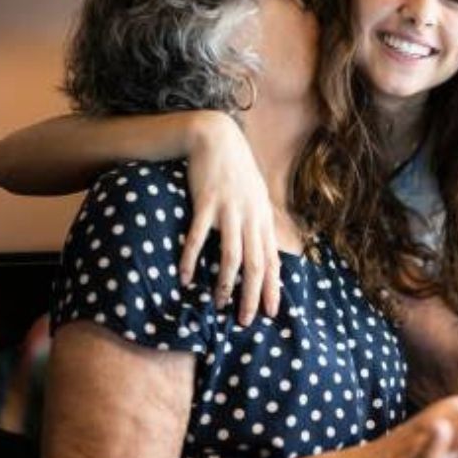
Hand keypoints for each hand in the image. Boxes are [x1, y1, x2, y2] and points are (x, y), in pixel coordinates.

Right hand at [177, 113, 280, 325]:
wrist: (216, 137)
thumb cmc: (235, 171)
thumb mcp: (255, 196)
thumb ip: (259, 223)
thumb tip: (266, 250)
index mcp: (262, 219)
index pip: (272, 261)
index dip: (273, 289)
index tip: (271, 313)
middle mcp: (250, 217)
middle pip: (256, 264)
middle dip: (252, 296)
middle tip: (245, 320)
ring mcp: (229, 210)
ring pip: (231, 255)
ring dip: (225, 283)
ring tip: (217, 305)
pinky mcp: (206, 202)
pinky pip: (199, 236)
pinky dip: (191, 258)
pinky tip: (184, 277)